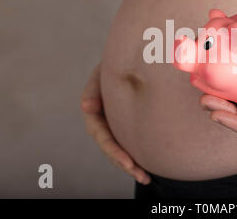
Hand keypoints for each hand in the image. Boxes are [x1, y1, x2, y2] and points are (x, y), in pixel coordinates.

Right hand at [81, 63, 150, 184]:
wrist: (130, 58)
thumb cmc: (116, 63)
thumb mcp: (103, 71)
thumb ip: (95, 86)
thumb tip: (86, 107)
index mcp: (93, 109)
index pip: (101, 135)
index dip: (114, 150)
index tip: (129, 161)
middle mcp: (101, 120)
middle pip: (110, 147)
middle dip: (124, 163)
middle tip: (141, 175)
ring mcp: (113, 123)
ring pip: (119, 149)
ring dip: (131, 165)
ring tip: (146, 178)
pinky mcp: (124, 124)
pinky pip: (129, 142)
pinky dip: (137, 155)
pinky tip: (150, 167)